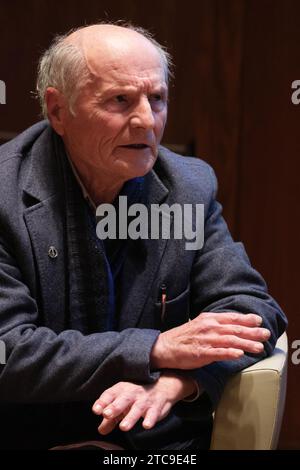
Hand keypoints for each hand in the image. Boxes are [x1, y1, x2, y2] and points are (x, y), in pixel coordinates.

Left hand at [92, 371, 195, 434]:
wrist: (162, 387)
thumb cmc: (137, 397)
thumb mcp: (122, 405)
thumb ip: (111, 418)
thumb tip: (101, 430)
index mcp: (121, 390)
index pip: (110, 394)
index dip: (103, 402)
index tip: (96, 410)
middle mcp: (133, 393)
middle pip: (123, 399)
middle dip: (115, 407)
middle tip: (106, 414)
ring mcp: (145, 400)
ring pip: (137, 408)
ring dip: (130, 417)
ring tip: (123, 427)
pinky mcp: (157, 407)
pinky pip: (154, 413)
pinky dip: (150, 419)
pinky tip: (146, 425)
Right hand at [150, 312, 270, 369]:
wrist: (164, 347)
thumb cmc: (184, 337)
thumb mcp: (200, 324)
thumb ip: (215, 324)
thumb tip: (231, 326)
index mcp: (209, 319)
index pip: (231, 317)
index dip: (246, 319)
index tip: (259, 321)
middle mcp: (209, 327)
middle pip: (234, 329)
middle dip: (252, 332)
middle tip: (266, 334)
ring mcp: (205, 340)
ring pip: (230, 341)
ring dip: (246, 344)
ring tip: (259, 348)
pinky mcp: (201, 354)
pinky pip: (218, 353)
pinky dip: (229, 353)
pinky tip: (239, 354)